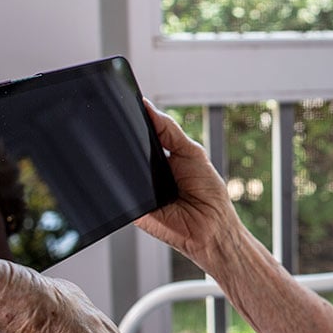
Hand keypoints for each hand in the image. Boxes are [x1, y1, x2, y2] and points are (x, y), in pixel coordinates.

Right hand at [134, 102, 242, 268]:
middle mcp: (146, 174)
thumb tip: (148, 107)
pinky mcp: (133, 209)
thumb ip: (169, 130)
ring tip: (140, 161)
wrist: (212, 228)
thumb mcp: (192, 151)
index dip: (130, 123)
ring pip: (120, 172)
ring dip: (124, 163)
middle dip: (124, 139)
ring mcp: (138, 192)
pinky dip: (124, 185)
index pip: (139, 137)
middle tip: (124, 128)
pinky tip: (135, 181)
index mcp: (160, 158)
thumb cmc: (208, 192)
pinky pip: (120, 194)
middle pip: (126, 152)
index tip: (121, 104)